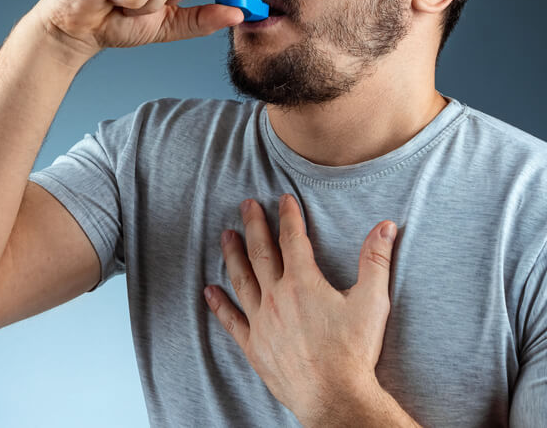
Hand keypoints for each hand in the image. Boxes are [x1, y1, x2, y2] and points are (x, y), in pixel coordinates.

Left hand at [204, 194, 398, 425]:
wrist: (335, 397)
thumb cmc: (354, 352)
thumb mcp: (372, 302)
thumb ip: (376, 260)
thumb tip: (385, 226)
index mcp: (303, 283)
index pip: (293, 239)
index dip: (288, 216)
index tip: (284, 199)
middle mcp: (276, 297)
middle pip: (261, 252)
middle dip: (254, 225)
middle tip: (246, 204)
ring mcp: (261, 321)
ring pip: (241, 279)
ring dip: (233, 255)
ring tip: (226, 235)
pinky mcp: (254, 345)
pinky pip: (231, 320)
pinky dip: (219, 305)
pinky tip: (209, 291)